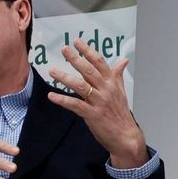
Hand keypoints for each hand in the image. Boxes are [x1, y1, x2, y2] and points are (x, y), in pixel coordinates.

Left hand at [47, 39, 147, 167]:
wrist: (126, 136)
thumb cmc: (120, 113)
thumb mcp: (121, 92)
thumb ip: (118, 75)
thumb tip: (124, 60)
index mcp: (112, 83)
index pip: (100, 63)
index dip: (88, 51)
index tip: (78, 42)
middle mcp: (106, 90)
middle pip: (89, 71)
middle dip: (76, 59)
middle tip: (64, 49)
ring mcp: (99, 102)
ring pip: (80, 86)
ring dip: (65, 78)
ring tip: (52, 71)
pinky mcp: (92, 115)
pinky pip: (75, 105)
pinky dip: (63, 100)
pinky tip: (51, 96)